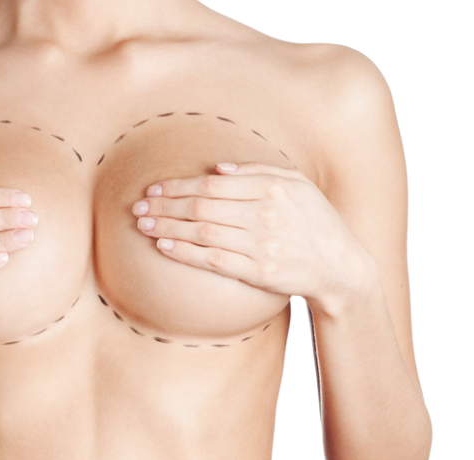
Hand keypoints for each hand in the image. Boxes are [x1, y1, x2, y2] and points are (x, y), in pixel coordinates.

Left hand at [130, 162, 372, 300]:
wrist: (340, 267)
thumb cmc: (315, 221)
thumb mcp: (297, 185)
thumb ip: (257, 172)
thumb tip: (217, 169)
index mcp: (271, 188)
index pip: (211, 185)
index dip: (178, 186)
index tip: (154, 188)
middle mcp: (265, 214)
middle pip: (201, 206)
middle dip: (165, 205)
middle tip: (138, 207)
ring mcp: (261, 244)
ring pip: (202, 232)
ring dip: (168, 227)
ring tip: (144, 225)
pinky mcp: (259, 271)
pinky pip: (213, 260)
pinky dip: (186, 252)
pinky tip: (165, 247)